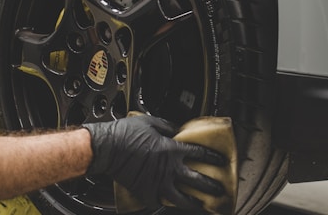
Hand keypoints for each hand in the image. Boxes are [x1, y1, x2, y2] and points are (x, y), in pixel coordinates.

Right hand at [82, 115, 225, 210]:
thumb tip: (176, 129)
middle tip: (219, 190)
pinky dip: (164, 204)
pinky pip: (159, 202)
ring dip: (194, 203)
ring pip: (182, 199)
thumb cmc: (126, 133)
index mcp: (171, 149)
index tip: (220, 160)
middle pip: (196, 180)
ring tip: (201, 206)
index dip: (212, 156)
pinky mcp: (145, 192)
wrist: (108, 147)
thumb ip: (166, 126)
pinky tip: (168, 205)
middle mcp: (168, 168)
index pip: (198, 153)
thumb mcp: (149, 122)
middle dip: (211, 186)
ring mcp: (158, 183)